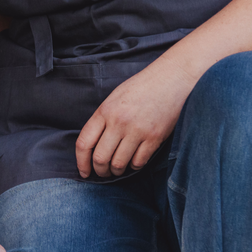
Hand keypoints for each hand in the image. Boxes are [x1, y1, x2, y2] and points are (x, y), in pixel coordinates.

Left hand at [76, 55, 196, 177]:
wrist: (170, 79)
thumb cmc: (141, 87)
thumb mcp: (114, 99)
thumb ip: (103, 120)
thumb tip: (93, 146)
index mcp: (105, 111)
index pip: (84, 143)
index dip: (81, 162)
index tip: (84, 171)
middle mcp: (119, 122)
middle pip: (100, 158)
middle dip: (100, 170)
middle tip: (102, 172)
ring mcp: (137, 131)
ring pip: (119, 164)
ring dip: (117, 171)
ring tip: (118, 169)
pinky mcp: (155, 138)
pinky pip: (138, 162)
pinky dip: (134, 166)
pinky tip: (133, 161)